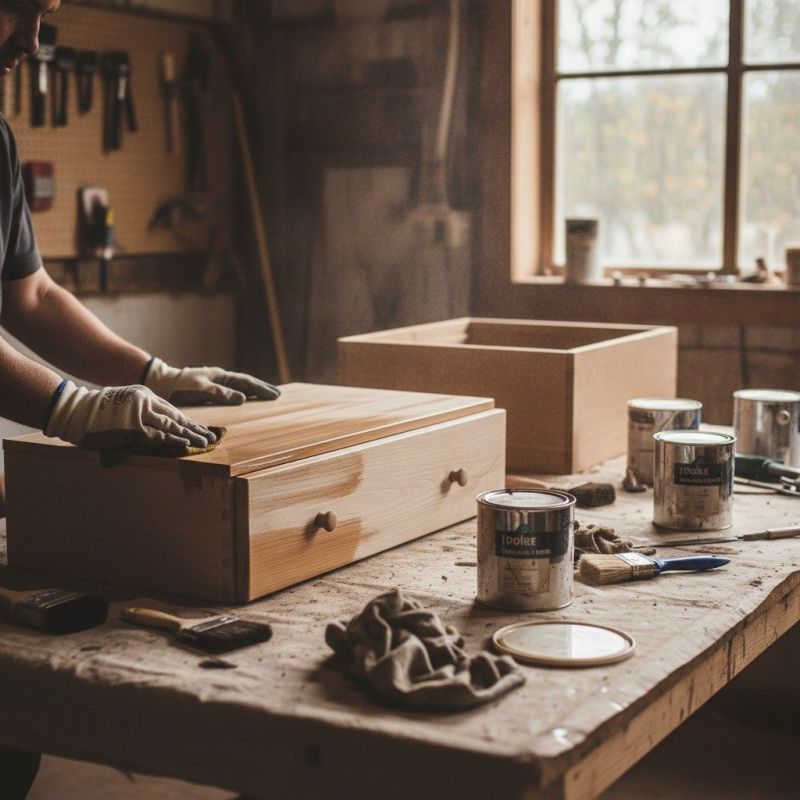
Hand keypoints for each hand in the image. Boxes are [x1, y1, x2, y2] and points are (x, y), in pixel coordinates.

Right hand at [45, 380, 215, 450]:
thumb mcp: (124, 403)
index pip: (173, 410)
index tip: (201, 428)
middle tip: (211, 437)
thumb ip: (141, 414)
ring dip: (191, 435)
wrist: (75, 409)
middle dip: (195, 428)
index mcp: (146, 395)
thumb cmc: (97, 410)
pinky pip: (158, 436)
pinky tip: (186, 444)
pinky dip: (174, 441)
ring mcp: (141, 414)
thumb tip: (155, 428)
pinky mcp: (133, 428)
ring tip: (205, 442)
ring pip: (172, 426)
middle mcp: (147, 402)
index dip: (188, 421)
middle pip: (178, 417)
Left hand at [143, 357, 280, 405]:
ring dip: (253, 391)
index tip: (275, 395)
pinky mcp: (209, 390)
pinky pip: (231, 392)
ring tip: (267, 396)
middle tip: (278, 395)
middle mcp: (219, 377)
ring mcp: (215, 383)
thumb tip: (244, 398)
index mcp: (219, 376)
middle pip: (245, 382)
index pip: (245, 382)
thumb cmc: (179, 386)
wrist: (160, 383)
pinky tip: (245, 400)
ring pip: (239, 386)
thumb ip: (221, 393)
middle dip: (262, 388)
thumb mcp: (200, 389)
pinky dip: (242, 394)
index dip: (261, 388)